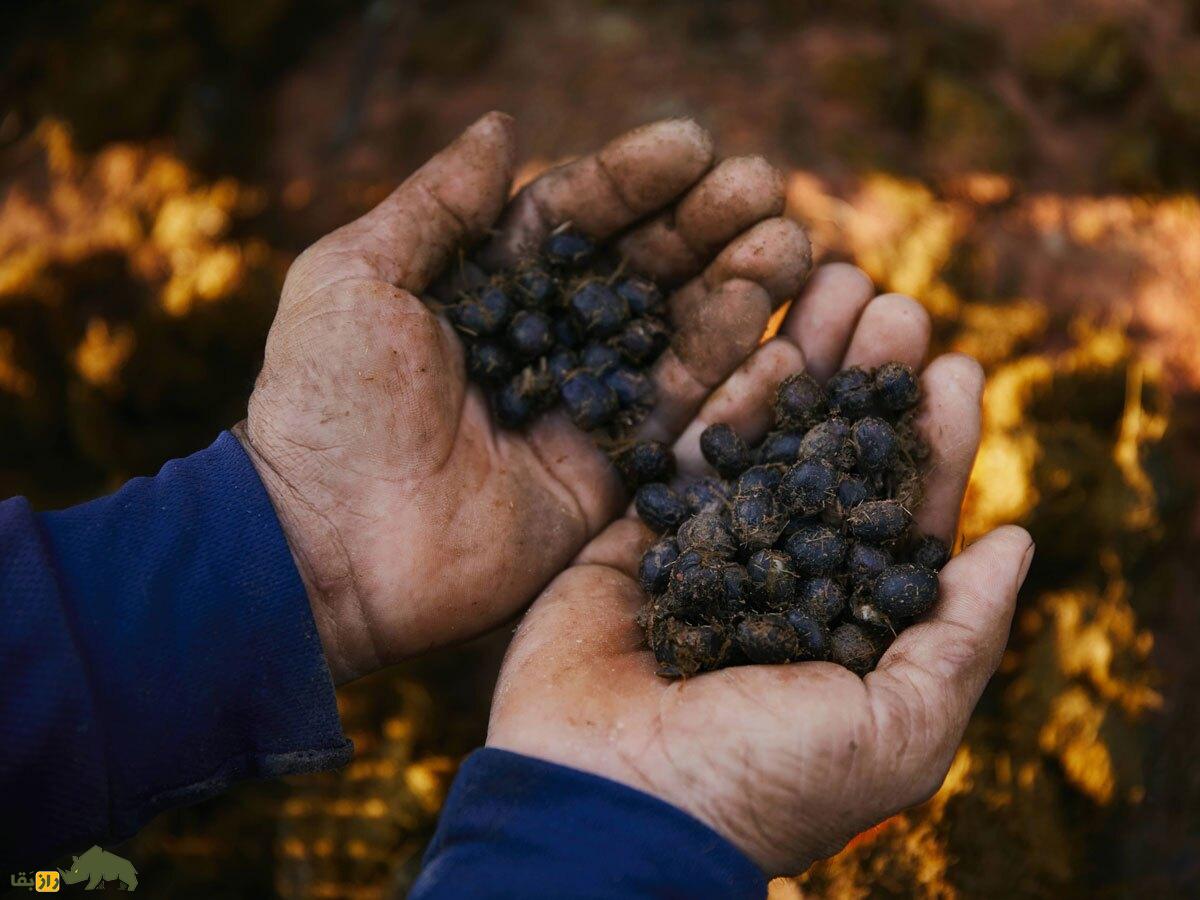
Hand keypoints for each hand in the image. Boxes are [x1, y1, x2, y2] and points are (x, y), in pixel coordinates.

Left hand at [236, 112, 809, 682]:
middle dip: (703, 226)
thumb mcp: (357, 277)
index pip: (576, 218)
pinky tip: (773, 333)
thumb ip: (437, 204)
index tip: (695, 143)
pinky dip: (730, 380)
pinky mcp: (605, 483)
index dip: (635, 179)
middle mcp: (544, 346)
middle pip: (640, 273)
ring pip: (674, 340)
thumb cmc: (326, 402)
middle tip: (765, 187)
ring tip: (787, 245)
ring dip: (735, 290)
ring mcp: (579, 414)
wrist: (326, 547)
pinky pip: (680, 424)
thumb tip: (501, 126)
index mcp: (487, 290)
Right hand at [486, 272, 1035, 875]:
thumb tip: (1018, 540)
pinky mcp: (631, 539)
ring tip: (835, 288)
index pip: (903, 518)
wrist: (612, 800)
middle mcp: (779, 582)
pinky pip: (683, 458)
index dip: (933, 443)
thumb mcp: (902, 728)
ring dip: (802, 366)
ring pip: (762, 443)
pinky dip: (722, 402)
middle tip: (899, 308)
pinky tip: (765, 345)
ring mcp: (704, 556)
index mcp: (848, 627)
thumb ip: (960, 634)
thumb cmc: (766, 778)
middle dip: (869, 385)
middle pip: (833, 462)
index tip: (957, 369)